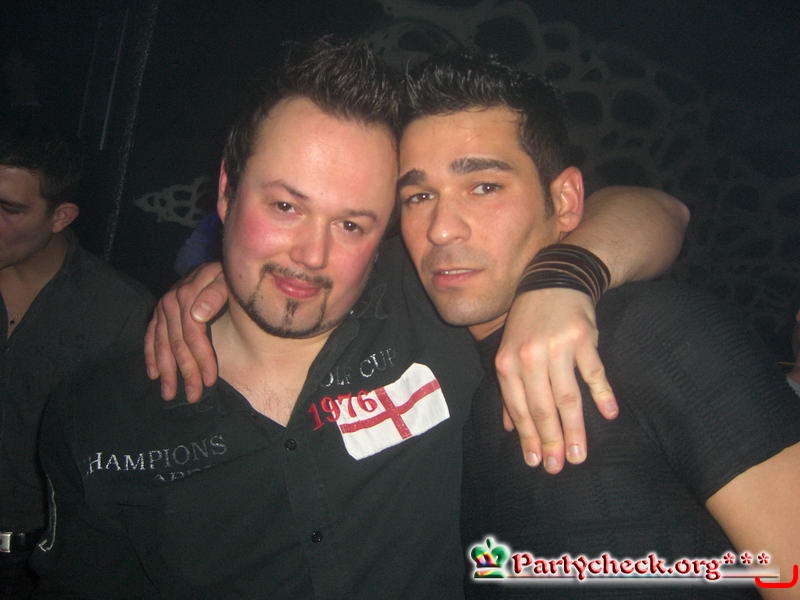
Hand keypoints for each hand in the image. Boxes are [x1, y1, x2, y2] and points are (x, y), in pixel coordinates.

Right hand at [144, 261, 227, 401]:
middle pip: (176, 343)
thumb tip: (197, 315)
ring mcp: (162, 308)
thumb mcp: (227, 279)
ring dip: (166, 371)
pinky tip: (153, 374)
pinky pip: (150, 336)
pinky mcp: (159, 312)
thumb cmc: (228, 276)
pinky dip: (150, 355)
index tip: (210, 380)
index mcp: (187, 295)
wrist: (218, 265)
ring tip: (170, 394)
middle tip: (194, 397)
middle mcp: (170, 302)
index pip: (193, 334)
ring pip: (161, 344)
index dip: (202, 358)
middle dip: (185, 373)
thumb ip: (216, 294)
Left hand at [495, 288, 617, 473]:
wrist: (553, 282)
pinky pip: (593, 372)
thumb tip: (510, 428)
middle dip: (550, 441)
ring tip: (580, 455)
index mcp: (507, 362)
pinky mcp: (583, 338)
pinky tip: (609, 414)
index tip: (536, 462)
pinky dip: (602, 394)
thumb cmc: (528, 323)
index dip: (528, 437)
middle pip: (542, 407)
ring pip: (567, 396)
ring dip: (574, 429)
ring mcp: (556, 347)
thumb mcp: (510, 352)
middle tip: (559, 467)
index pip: (519, 408)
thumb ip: (510, 390)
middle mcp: (529, 356)